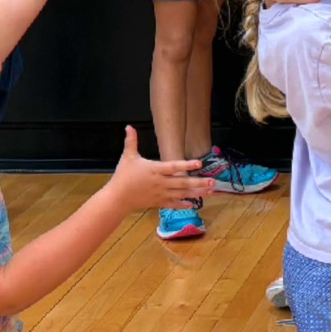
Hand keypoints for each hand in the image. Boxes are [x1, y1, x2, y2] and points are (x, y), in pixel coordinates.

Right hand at [101, 126, 217, 210]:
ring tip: (210, 192)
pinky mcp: (158, 202)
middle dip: (199, 182)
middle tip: (213, 182)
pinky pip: (173, 204)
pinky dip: (183, 205)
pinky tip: (194, 204)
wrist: (117, 198)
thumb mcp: (127, 157)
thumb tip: (128, 126)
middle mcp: (160, 182)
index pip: (173, 166)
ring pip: (181, 193)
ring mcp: (160, 193)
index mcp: (154, 169)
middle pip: (182, 182)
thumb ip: (131, 141)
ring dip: (196, 192)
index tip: (199, 163)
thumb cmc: (122, 176)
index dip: (187, 164)